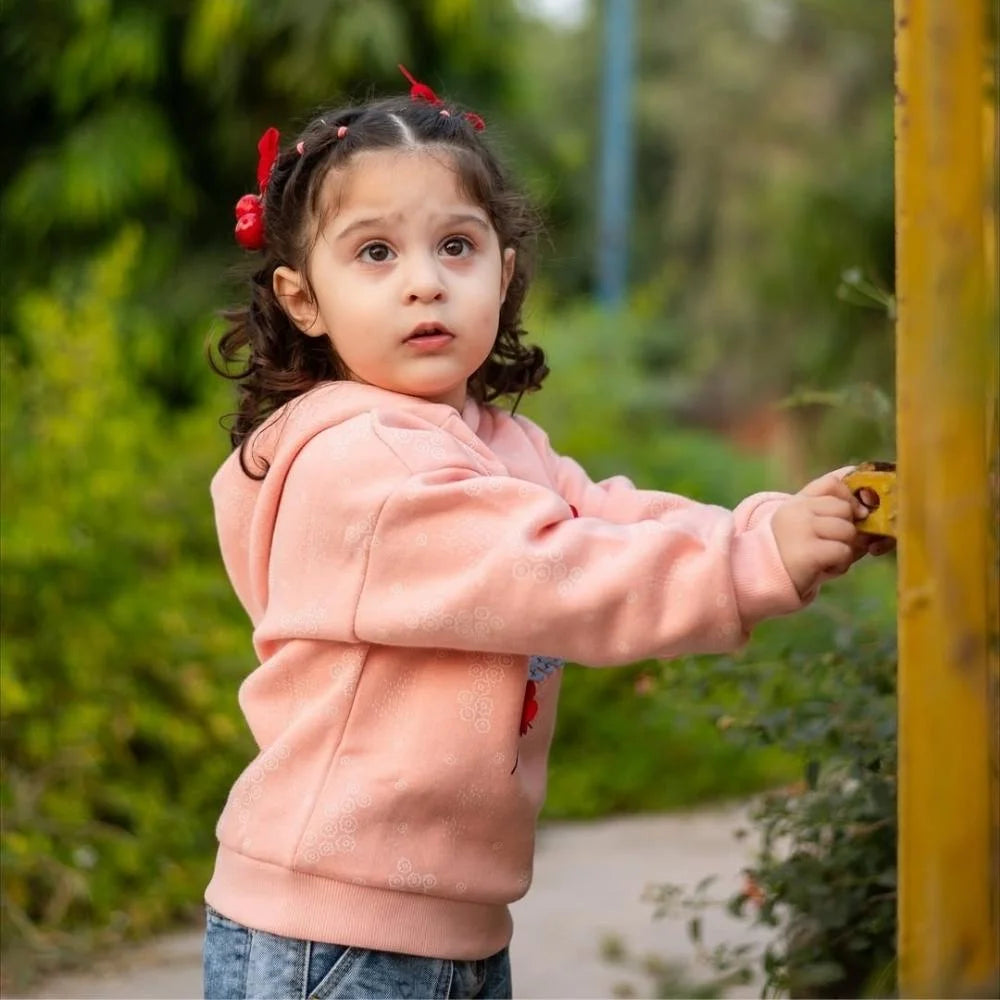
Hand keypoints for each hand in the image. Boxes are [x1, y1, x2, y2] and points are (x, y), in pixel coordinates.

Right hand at [771, 469, 886, 597]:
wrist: (764, 579)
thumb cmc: (793, 553)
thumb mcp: (807, 525)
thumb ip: (831, 510)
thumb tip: (865, 506)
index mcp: (797, 501)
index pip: (832, 483)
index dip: (848, 497)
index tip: (851, 515)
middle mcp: (797, 510)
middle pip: (845, 508)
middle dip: (847, 528)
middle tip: (831, 544)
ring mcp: (802, 529)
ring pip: (848, 530)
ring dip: (846, 549)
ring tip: (827, 558)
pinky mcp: (808, 551)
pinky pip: (843, 551)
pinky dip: (841, 564)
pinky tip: (825, 568)